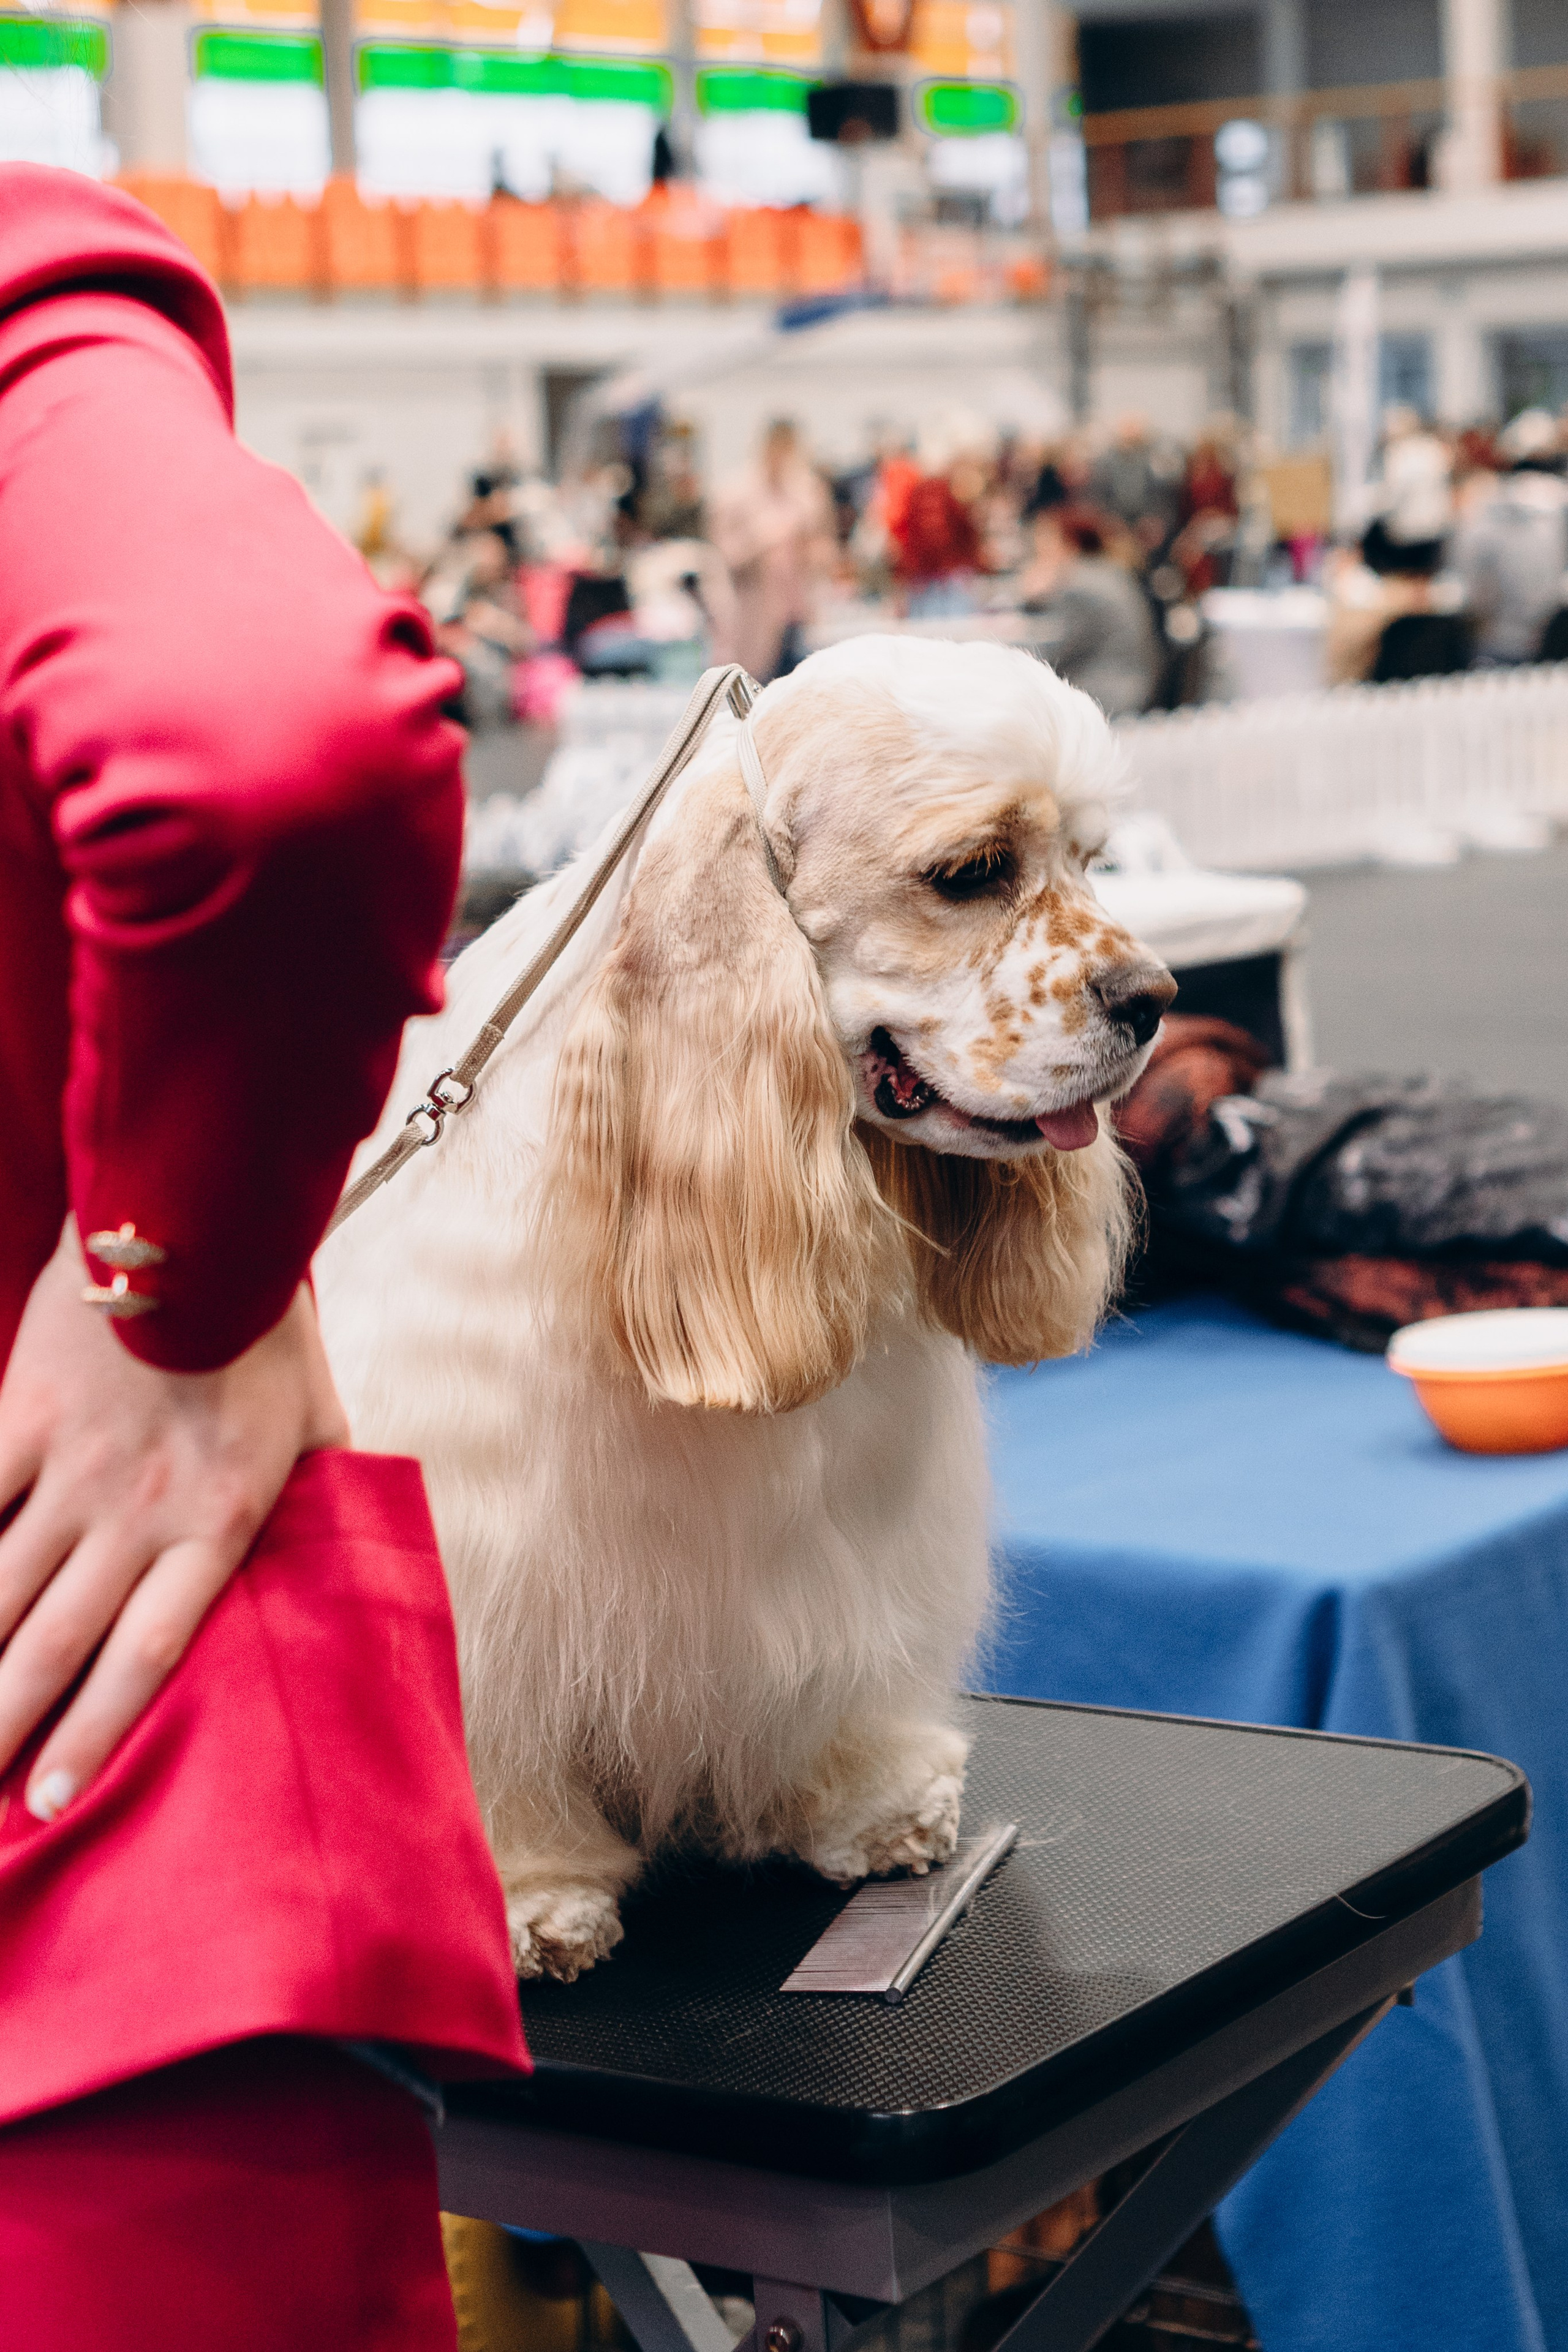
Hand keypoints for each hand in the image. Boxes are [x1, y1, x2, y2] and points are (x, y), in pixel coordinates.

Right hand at [0, 1225, 348, 1817]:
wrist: (205, 1228)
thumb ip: (320, 1496)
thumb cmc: (266, 1336)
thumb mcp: (316, 1427)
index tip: (52, 1802)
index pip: (147, 1653)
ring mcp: (76, 1467)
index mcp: (217, 1523)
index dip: (96, 1733)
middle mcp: (140, 1511)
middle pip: (57, 1643)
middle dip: (5, 1727)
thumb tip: (340, 1551)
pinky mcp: (26, 1415)